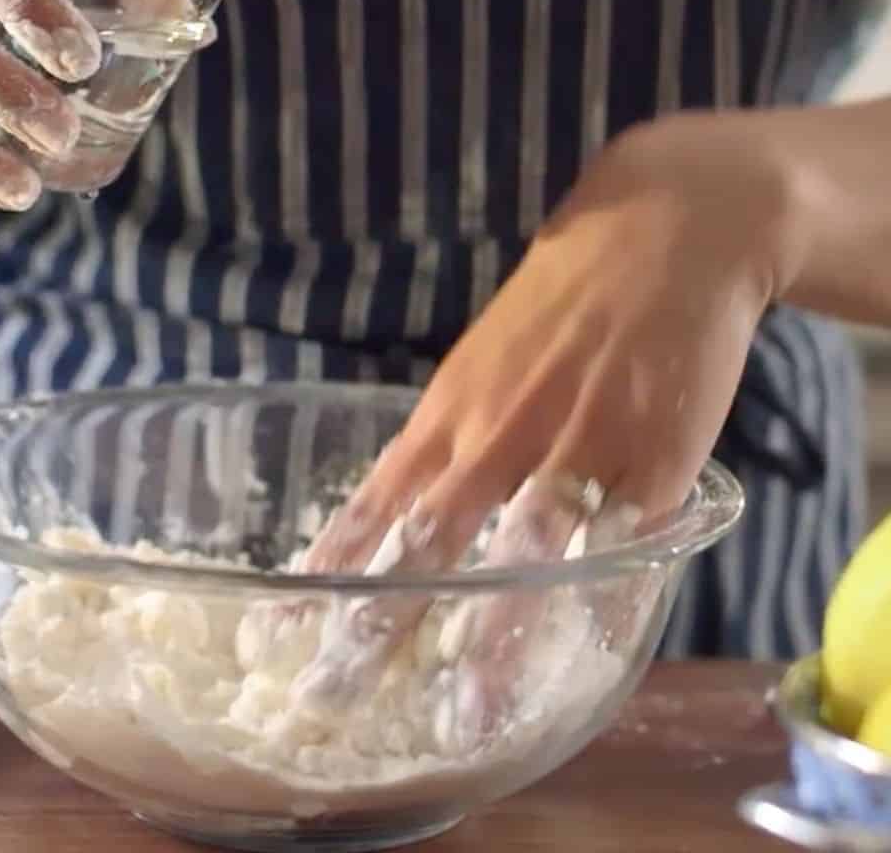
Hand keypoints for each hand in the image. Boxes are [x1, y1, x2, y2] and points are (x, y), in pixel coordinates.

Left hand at [288, 113, 790, 711]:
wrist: (659, 230)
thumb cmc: (556, 303)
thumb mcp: (478, 363)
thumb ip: (444, 437)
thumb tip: (398, 508)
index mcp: (448, 413)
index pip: (373, 503)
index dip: (329, 569)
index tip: (281, 628)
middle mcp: (496, 433)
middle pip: (427, 538)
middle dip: (377, 620)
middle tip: (332, 693)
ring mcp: (575, 442)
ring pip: (520, 547)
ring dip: (490, 631)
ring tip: (464, 709)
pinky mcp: (654, 452)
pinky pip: (619, 538)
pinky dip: (598, 597)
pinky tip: (578, 651)